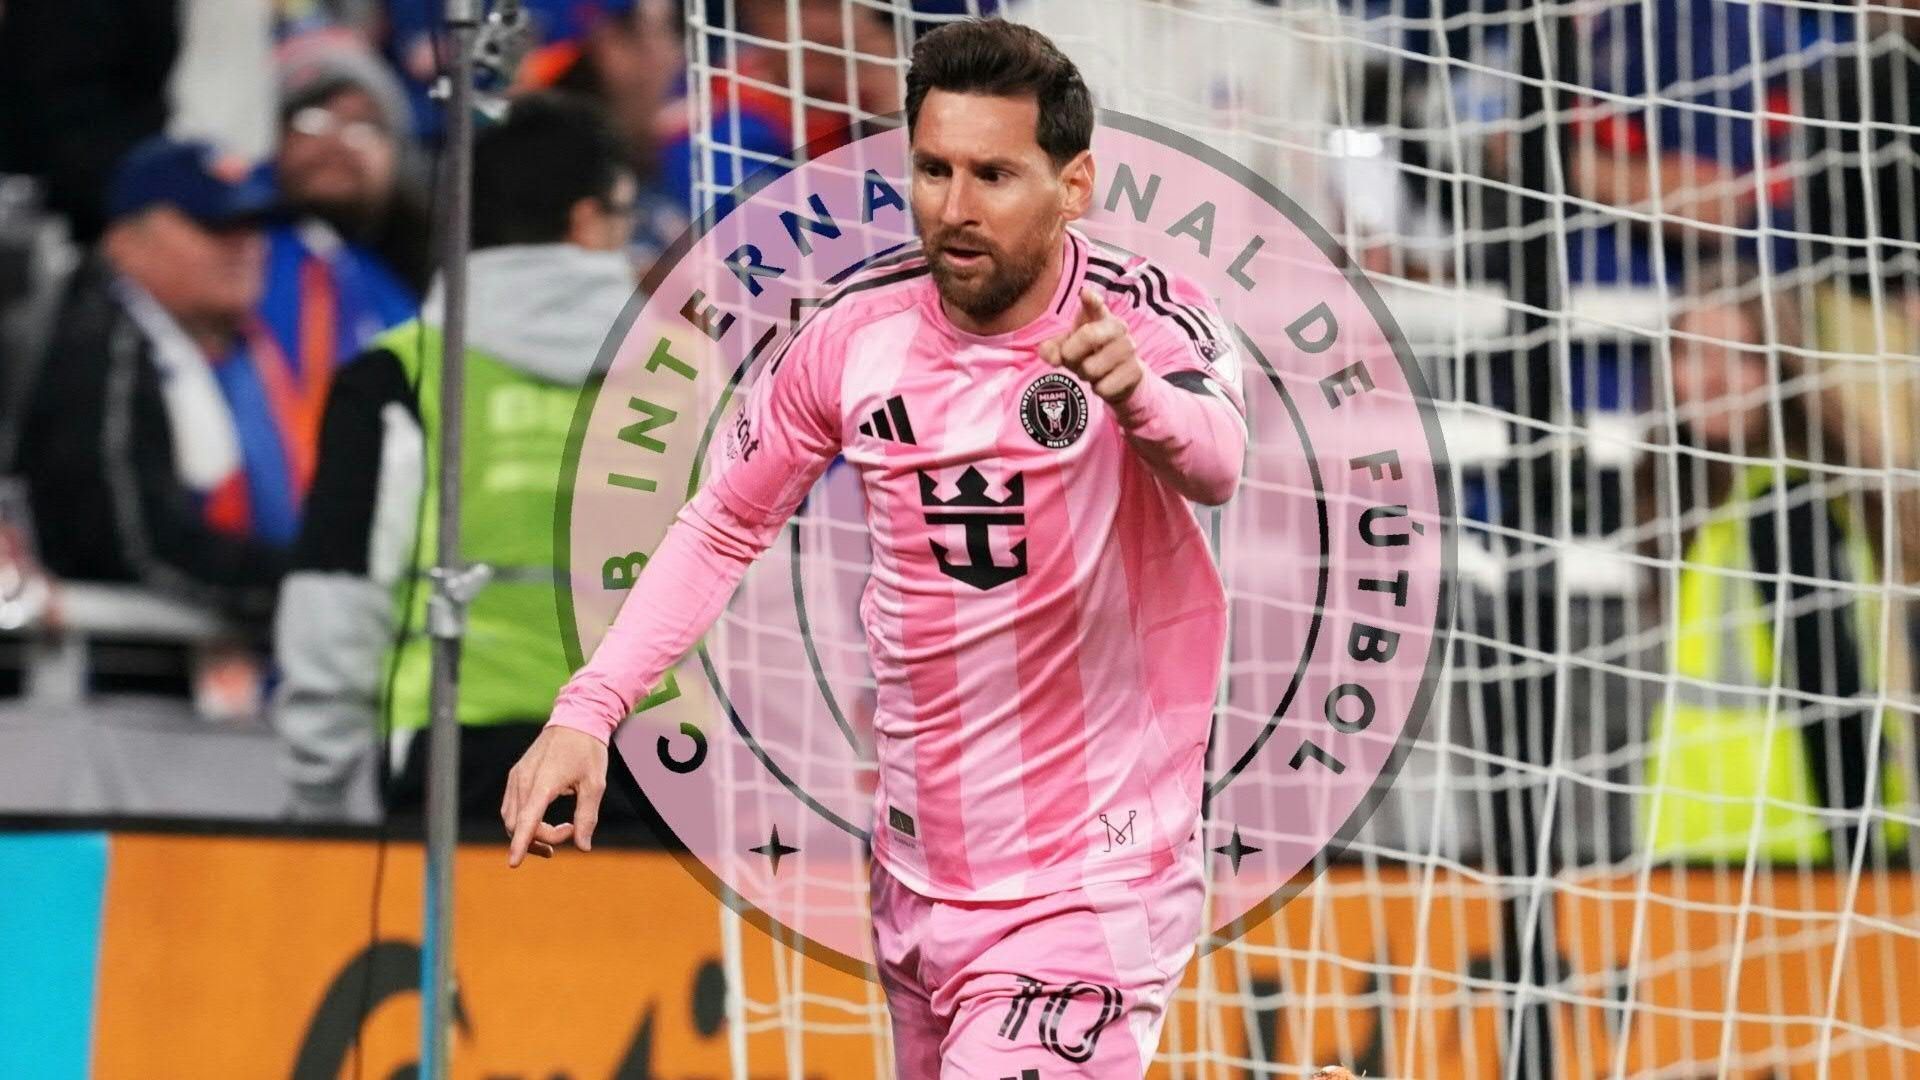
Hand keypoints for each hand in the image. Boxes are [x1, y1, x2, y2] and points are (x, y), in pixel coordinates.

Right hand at [501, 726, 608, 866]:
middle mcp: (523, 780)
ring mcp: (517, 777)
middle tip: (569, 833)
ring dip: (529, 833)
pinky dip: (524, 820)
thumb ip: (587, 816)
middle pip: (518, 825)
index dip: (521, 844)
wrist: (576, 719)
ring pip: (511, 818)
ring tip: (559, 834)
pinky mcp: (516, 775)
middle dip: (538, 840)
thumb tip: (583, 846)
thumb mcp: (595, 784)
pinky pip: (512, 807)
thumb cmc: (588, 750)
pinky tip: (543, 820)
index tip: (514, 863)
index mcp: (543, 783)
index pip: (527, 820)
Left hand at [1039, 287, 1142, 405]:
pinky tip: (1106, 381)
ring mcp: (1129, 348)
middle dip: (1071, 353)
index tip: (1085, 294)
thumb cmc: (1089, 355)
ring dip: (1085, 375)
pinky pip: (1103, 387)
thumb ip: (1053, 349)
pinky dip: (1099, 389)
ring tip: (1092, 370)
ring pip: (1092, 368)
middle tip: (1070, 359)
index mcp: (1100, 317)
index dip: (1091, 300)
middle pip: (1088, 335)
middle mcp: (1118, 328)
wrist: (1121, 378)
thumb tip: (1046, 353)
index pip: (1095, 305)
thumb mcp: (1068, 349)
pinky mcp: (1135, 371)